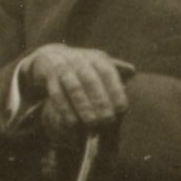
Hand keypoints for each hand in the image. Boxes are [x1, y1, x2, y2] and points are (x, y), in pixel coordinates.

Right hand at [6, 41, 133, 129]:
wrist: (48, 57)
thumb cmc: (80, 66)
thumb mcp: (97, 63)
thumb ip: (114, 68)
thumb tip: (132, 71)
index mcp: (95, 57)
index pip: (108, 72)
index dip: (115, 90)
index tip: (122, 109)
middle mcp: (79, 59)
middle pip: (91, 80)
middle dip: (100, 101)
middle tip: (108, 120)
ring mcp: (62, 65)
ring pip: (74, 87)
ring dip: (83, 106)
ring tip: (92, 123)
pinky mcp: (48, 74)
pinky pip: (56, 93)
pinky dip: (64, 108)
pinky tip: (72, 122)